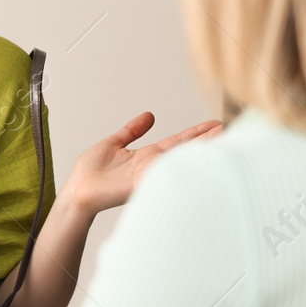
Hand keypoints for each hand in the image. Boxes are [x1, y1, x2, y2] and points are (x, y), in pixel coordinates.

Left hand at [64, 112, 223, 213]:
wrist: (76, 191)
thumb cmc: (91, 173)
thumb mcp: (113, 143)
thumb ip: (131, 130)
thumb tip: (149, 116)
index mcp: (147, 156)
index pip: (178, 142)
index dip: (197, 133)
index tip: (216, 125)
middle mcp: (151, 167)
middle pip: (184, 151)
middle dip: (206, 142)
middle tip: (229, 132)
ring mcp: (147, 177)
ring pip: (177, 162)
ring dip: (197, 153)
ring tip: (219, 141)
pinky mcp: (138, 186)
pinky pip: (161, 175)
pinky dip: (177, 168)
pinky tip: (193, 160)